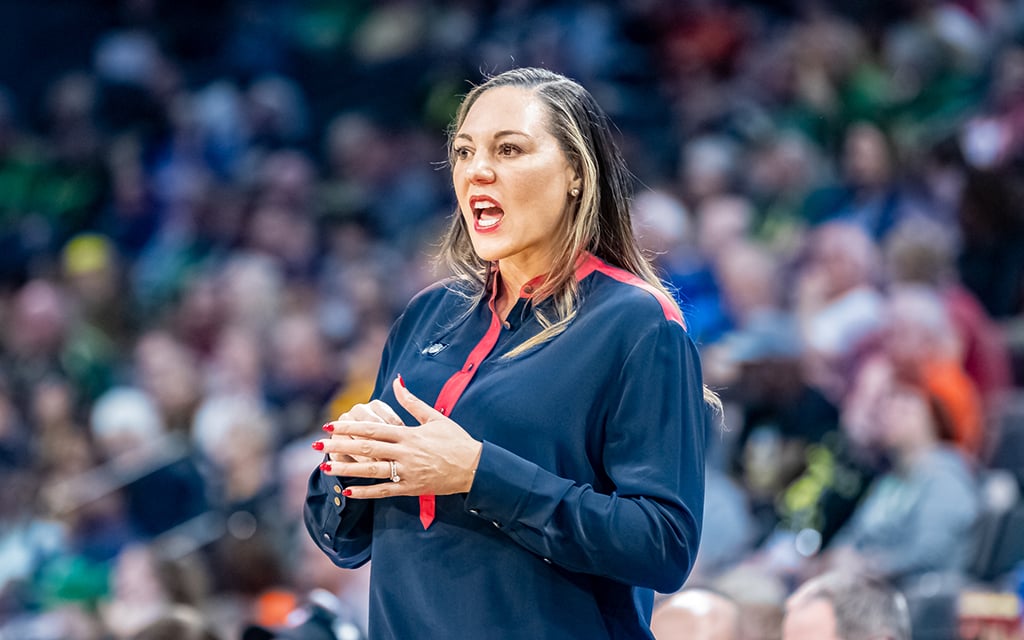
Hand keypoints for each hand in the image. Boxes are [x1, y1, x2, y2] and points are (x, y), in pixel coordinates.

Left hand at [316, 376, 482, 498]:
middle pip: (366, 448)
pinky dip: (366, 492)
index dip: (349, 427)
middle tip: (317, 444)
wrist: (475, 467)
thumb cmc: (456, 440)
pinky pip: (384, 491)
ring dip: (346, 469)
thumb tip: (397, 382)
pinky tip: (348, 492)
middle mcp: (404, 453)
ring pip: (371, 470)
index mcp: (408, 434)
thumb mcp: (435, 417)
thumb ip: (412, 402)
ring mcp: (407, 472)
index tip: (330, 425)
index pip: (372, 429)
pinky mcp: (411, 487)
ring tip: (324, 467)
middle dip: (340, 446)